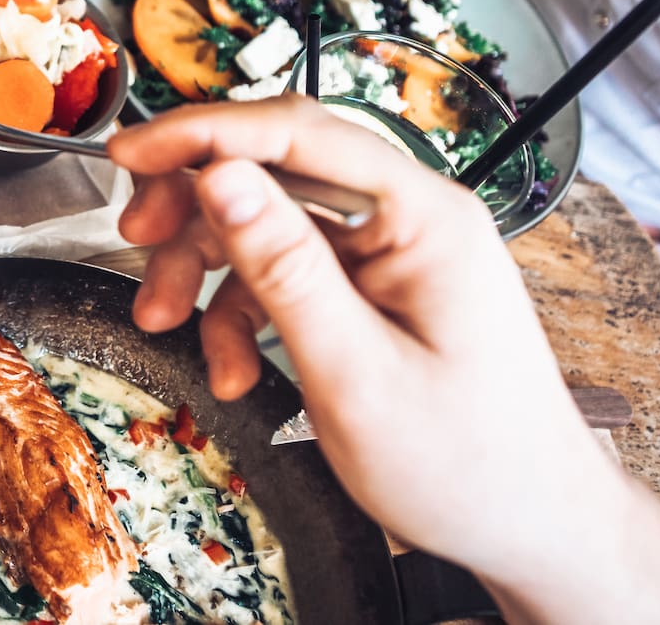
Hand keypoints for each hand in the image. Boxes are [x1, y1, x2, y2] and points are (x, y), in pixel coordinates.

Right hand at [106, 98, 617, 577]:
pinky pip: (283, 272)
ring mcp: (389, 253)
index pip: (299, 130)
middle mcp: (408, 219)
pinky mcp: (372, 289)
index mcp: (424, 218)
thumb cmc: (469, 466)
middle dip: (193, 204)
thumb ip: (284, 269)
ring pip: (265, 221)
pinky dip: (240, 313)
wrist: (531, 529)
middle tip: (134, 237)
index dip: (201, 132)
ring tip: (164, 322)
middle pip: (273, 167)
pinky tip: (230, 367)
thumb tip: (219, 177)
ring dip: (204, 268)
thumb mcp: (356, 374)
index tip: (127, 149)